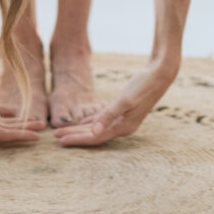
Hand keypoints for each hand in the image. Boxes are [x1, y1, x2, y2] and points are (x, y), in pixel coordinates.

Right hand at [0, 78, 46, 146]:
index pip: (3, 134)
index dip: (20, 135)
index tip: (38, 137)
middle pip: (5, 128)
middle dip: (24, 128)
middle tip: (44, 126)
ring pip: (1, 120)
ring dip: (18, 120)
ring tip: (35, 119)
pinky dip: (3, 111)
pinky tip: (14, 110)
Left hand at [53, 58, 178, 146]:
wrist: (160, 73)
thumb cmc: (143, 86)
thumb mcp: (125, 100)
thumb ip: (108, 116)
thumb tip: (93, 132)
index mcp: (123, 127)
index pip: (95, 137)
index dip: (77, 139)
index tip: (59, 140)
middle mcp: (123, 126)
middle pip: (93, 135)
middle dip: (74, 135)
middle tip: (54, 136)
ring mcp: (123, 118)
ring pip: (96, 128)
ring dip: (80, 129)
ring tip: (63, 130)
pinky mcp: (123, 109)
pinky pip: (103, 119)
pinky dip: (91, 121)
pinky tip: (81, 121)